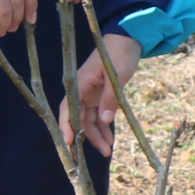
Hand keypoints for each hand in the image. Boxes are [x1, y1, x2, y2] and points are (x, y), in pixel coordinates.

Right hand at [73, 31, 141, 154]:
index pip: (68, 109)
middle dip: (85, 138)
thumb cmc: (118, 54)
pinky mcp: (100, 96)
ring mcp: (90, 94)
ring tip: (107, 150)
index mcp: (80, 84)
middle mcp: (81, 91)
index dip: (66, 127)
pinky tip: (110, 139)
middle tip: (95, 154)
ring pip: (88, 120)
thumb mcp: (116, 76)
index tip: (69, 143)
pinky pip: (99, 116)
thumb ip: (110, 98)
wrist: (127, 40)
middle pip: (78, 119)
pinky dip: (104, 127)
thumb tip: (105, 120)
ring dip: (96, 136)